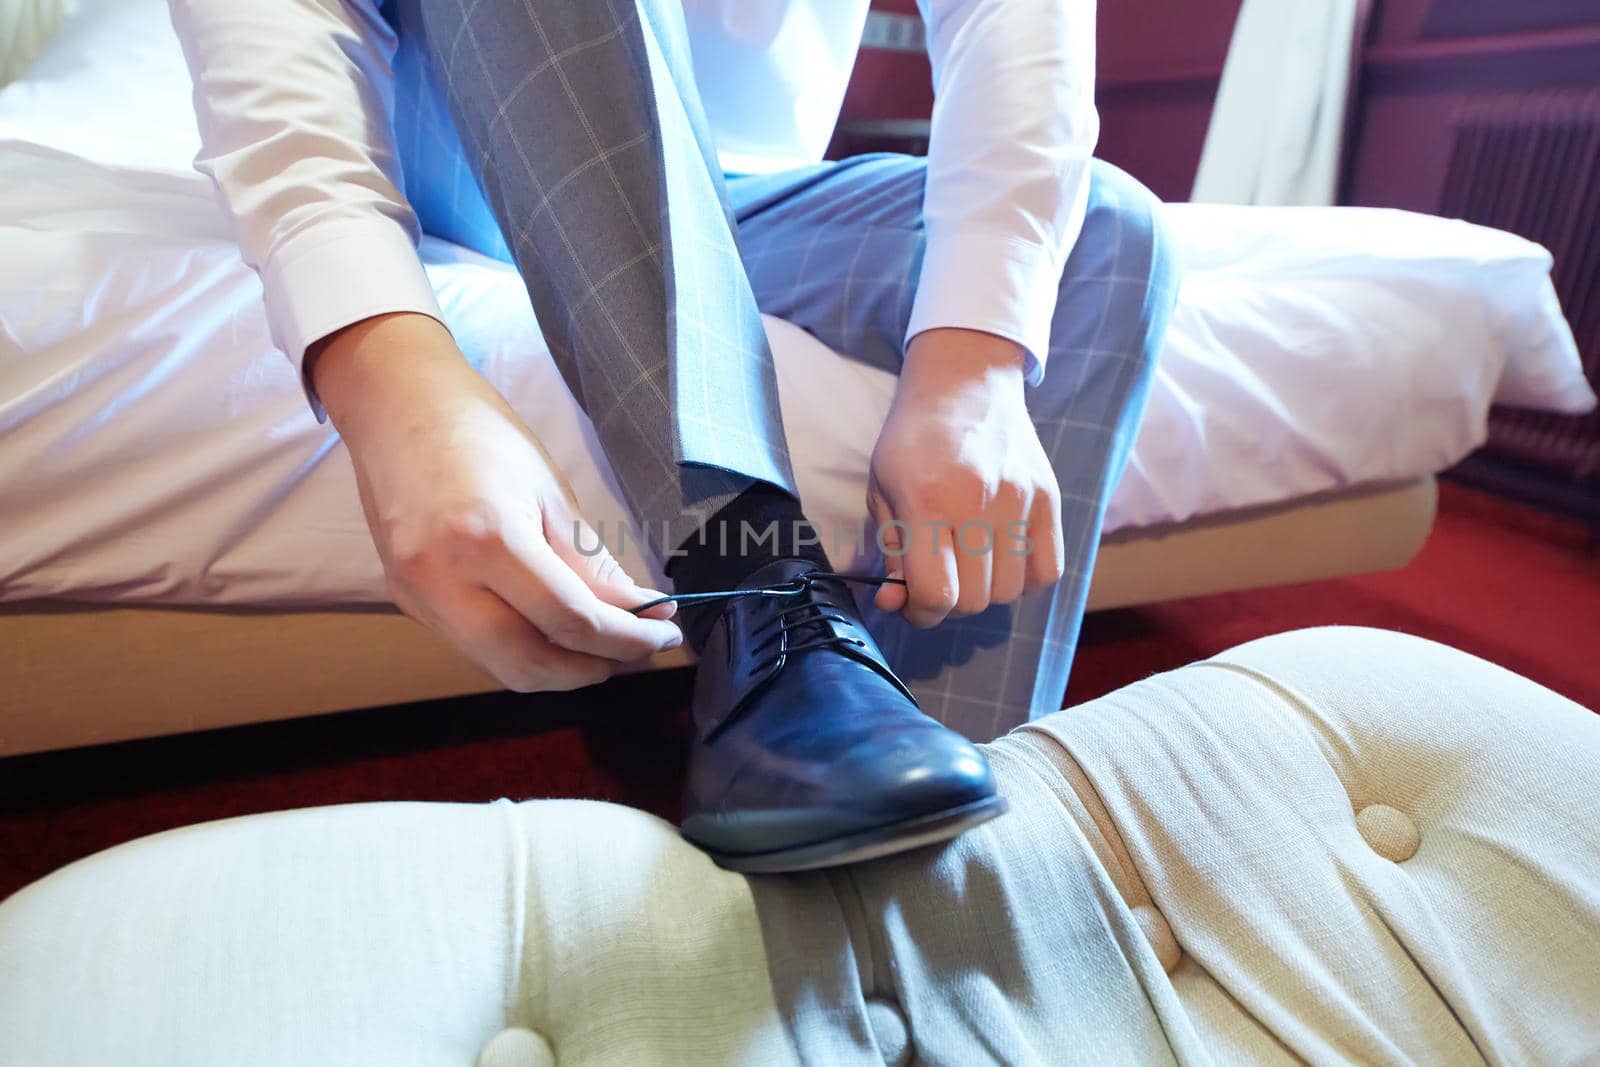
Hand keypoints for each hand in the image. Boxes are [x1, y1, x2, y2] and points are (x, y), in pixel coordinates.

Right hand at [311, 313, 681, 691]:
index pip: (569, 620)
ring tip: (602, 645)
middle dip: (592, 669)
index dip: (626, 639)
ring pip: (500, 668)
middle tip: (636, 651)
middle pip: (529, 665)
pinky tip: (554, 631)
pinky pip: (476, 647)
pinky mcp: (406, 601)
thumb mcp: (552, 494)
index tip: (665, 637)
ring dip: (559, 669)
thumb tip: (642, 614)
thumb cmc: (480, 434)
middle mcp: (441, 580)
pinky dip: (523, 650)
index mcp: (485, 540)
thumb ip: (593, 566)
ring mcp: (416, 596)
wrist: (397, 406)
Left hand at [867, 328, 1064, 627]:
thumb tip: (895, 603)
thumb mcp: (883, 491)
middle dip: (951, 603)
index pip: (937, 593)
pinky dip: (1024, 578)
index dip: (921, 612)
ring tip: (969, 564)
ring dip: (986, 591)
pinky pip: (1047, 571)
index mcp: (928, 500)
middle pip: (976, 600)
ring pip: (1010, 591)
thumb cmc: (913, 440)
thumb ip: (891, 553)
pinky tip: (1002, 558)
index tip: (912, 602)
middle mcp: (979, 502)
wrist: (964, 382)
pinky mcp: (1050, 498)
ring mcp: (1021, 499)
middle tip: (939, 578)